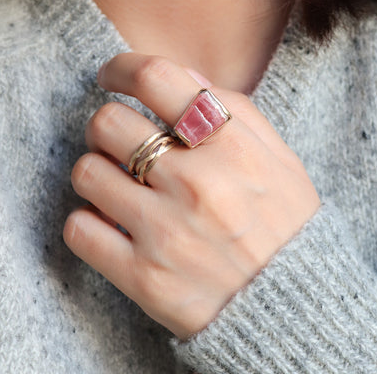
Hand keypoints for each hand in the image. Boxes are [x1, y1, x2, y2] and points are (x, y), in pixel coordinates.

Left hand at [64, 53, 320, 339]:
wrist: (296, 308)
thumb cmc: (287, 226)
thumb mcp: (280, 158)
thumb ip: (235, 109)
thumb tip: (181, 74)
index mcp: (233, 146)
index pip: (155, 77)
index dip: (121, 67)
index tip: (111, 76)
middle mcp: (197, 183)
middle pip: (108, 122)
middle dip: (106, 125)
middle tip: (119, 141)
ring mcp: (167, 231)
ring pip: (87, 171)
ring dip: (97, 172)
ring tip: (119, 185)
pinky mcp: (144, 277)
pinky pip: (80, 229)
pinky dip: (88, 221)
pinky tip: (112, 224)